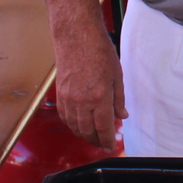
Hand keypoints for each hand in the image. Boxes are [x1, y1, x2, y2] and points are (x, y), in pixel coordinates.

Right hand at [52, 16, 127, 148]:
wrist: (76, 36)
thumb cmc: (98, 51)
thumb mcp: (117, 75)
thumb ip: (119, 99)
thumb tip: (122, 116)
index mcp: (99, 97)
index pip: (103, 128)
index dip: (107, 140)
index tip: (110, 146)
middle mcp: (81, 101)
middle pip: (87, 131)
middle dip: (96, 140)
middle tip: (103, 143)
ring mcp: (68, 99)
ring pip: (74, 126)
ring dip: (84, 135)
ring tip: (92, 136)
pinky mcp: (60, 94)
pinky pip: (65, 117)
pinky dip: (72, 125)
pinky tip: (79, 124)